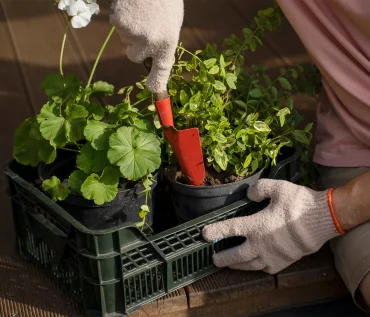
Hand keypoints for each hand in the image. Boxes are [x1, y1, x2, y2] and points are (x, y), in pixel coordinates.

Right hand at [110, 0, 183, 92]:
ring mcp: (132, 33)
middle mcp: (149, 42)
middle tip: (145, 25)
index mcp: (167, 41)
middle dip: (136, 45)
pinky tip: (132, 6)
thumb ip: (161, 40)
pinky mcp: (118, 21)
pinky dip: (122, 17)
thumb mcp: (172, 22)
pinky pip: (117, 26)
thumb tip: (149, 54)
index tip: (154, 92)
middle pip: (134, 55)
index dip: (157, 82)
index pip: (161, 69)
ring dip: (130, 28)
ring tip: (142, 11)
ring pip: (125, 39)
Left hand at [202, 179, 340, 273]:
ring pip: (250, 265)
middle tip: (214, 259)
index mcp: (257, 225)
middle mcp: (261, 244)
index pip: (230, 229)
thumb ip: (259, 189)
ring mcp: (273, 256)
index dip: (215, 231)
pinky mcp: (284, 262)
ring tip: (229, 264)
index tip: (203, 234)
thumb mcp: (278, 188)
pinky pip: (266, 268)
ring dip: (237, 266)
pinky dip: (257, 268)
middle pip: (236, 256)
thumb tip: (249, 194)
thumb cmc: (299, 203)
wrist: (323, 220)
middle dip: (222, 258)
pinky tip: (256, 264)